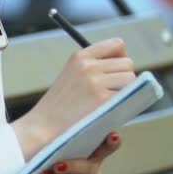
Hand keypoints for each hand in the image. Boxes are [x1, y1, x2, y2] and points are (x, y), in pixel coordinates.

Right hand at [12, 38, 134, 160]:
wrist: (41, 128)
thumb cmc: (57, 109)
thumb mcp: (71, 77)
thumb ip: (93, 69)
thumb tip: (124, 68)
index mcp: (80, 57)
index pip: (116, 45)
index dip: (121, 59)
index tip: (116, 73)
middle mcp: (88, 65)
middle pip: (127, 63)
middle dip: (124, 79)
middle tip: (112, 94)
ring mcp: (95, 82)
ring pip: (130, 78)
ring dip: (126, 92)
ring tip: (110, 104)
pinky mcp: (102, 99)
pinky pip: (128, 95)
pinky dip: (125, 104)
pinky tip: (111, 112)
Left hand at [21, 132, 121, 173]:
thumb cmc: (41, 172)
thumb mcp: (44, 158)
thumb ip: (51, 149)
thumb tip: (47, 141)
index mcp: (87, 157)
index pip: (102, 148)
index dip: (110, 143)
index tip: (115, 136)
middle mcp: (92, 173)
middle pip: (89, 167)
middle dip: (72, 165)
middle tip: (56, 166)